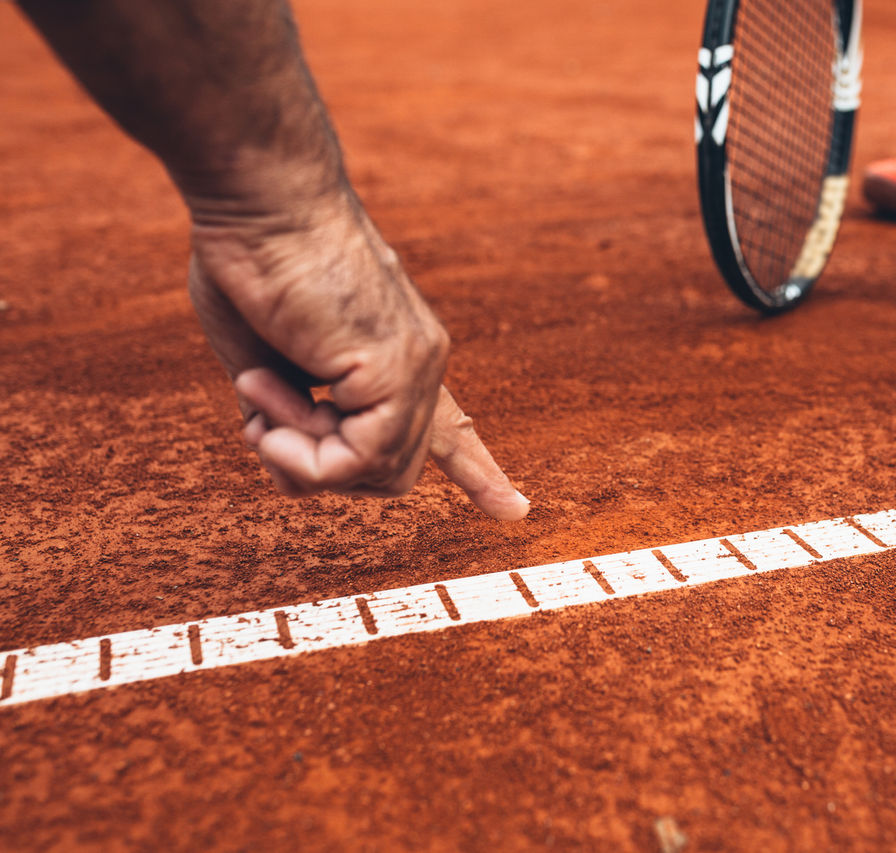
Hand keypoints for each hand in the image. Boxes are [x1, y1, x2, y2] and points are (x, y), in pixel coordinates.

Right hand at [186, 194, 529, 518]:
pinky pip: (357, 461)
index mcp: (396, 356)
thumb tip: (294, 461)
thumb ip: (291, 410)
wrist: (259, 198)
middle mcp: (420, 363)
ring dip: (296, 455)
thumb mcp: (267, 357)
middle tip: (264, 422)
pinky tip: (269, 401)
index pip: (448, 427)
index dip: (476, 471)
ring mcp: (416, 366)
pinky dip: (301, 452)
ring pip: (373, 475)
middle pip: (387, 473)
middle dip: (315, 469)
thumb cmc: (249, 261)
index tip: (514, 511)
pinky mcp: (396, 368)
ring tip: (260, 391)